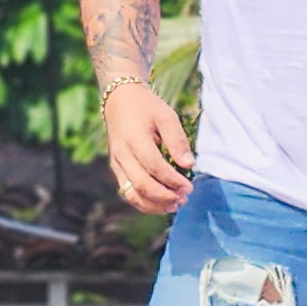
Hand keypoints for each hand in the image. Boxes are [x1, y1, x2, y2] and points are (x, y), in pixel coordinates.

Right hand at [102, 77, 195, 211]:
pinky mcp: (117, 170)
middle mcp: (122, 155)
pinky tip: (162, 204)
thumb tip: (189, 165)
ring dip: (154, 205)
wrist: (120, 101)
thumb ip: (177, 140)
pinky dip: (144, 203)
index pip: (154, 167)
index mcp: (134, 139)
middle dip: (165, 196)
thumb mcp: (166, 116)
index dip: (173, 180)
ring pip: (132, 194)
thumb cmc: (147, 108)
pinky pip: (128, 193)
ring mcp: (117, 164)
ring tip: (175, 205)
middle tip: (185, 198)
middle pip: (142, 185)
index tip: (189, 186)